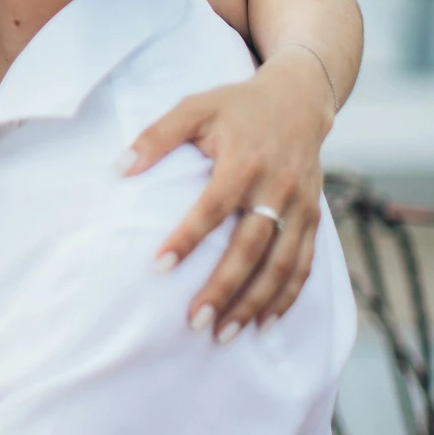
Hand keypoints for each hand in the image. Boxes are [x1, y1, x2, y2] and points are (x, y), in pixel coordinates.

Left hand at [123, 49, 331, 337]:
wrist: (299, 100)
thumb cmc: (236, 107)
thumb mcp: (195, 107)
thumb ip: (157, 135)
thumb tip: (119, 169)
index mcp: (245, 161)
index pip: (214, 206)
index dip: (188, 237)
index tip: (159, 266)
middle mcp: (277, 187)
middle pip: (251, 247)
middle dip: (224, 288)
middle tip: (193, 321)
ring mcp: (300, 206)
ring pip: (281, 265)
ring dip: (254, 303)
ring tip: (224, 334)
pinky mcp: (313, 218)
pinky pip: (303, 264)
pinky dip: (287, 297)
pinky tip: (264, 322)